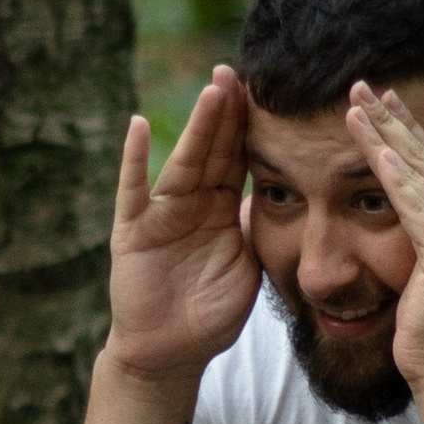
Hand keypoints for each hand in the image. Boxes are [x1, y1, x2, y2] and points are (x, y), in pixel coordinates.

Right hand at [102, 68, 259, 381]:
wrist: (172, 353)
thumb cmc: (211, 313)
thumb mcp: (249, 266)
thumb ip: (259, 229)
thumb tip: (290, 193)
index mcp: (222, 210)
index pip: (240, 159)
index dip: (252, 128)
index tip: (268, 91)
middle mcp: (192, 204)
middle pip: (214, 150)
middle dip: (226, 112)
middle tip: (239, 70)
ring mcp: (161, 214)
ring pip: (184, 162)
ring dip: (199, 127)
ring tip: (214, 91)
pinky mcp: (134, 231)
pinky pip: (134, 190)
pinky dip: (135, 159)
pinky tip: (140, 125)